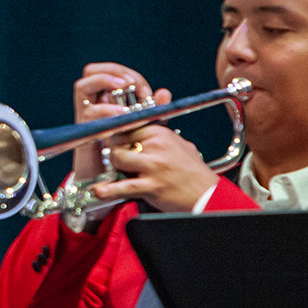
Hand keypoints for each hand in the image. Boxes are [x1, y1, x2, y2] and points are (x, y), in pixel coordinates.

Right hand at [71, 63, 171, 183]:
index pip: (109, 72)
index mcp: (105, 100)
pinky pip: (88, 113)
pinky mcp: (84, 131)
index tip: (144, 90)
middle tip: (131, 84)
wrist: (111, 181)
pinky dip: (105, 110)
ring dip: (106, 83)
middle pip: (91, 71)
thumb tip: (164, 92)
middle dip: (113, 72)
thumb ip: (153, 111)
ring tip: (124, 91)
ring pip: (83, 86)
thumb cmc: (126, 154)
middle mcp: (92, 104)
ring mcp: (85, 117)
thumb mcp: (143, 128)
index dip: (126, 73)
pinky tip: (122, 116)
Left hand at [86, 124, 216, 212]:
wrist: (207, 194)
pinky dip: (108, 190)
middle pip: (117, 141)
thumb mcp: (179, 144)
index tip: (113, 142)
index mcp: (160, 132)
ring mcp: (153, 165)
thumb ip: (161, 131)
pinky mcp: (151, 185)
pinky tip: (99, 191)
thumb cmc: (191, 171)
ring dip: (113, 168)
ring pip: (117, 159)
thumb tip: (150, 113)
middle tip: (117, 162)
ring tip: (119, 174)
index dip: (116, 136)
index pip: (126, 126)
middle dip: (113, 152)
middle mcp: (156, 145)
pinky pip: (122, 186)